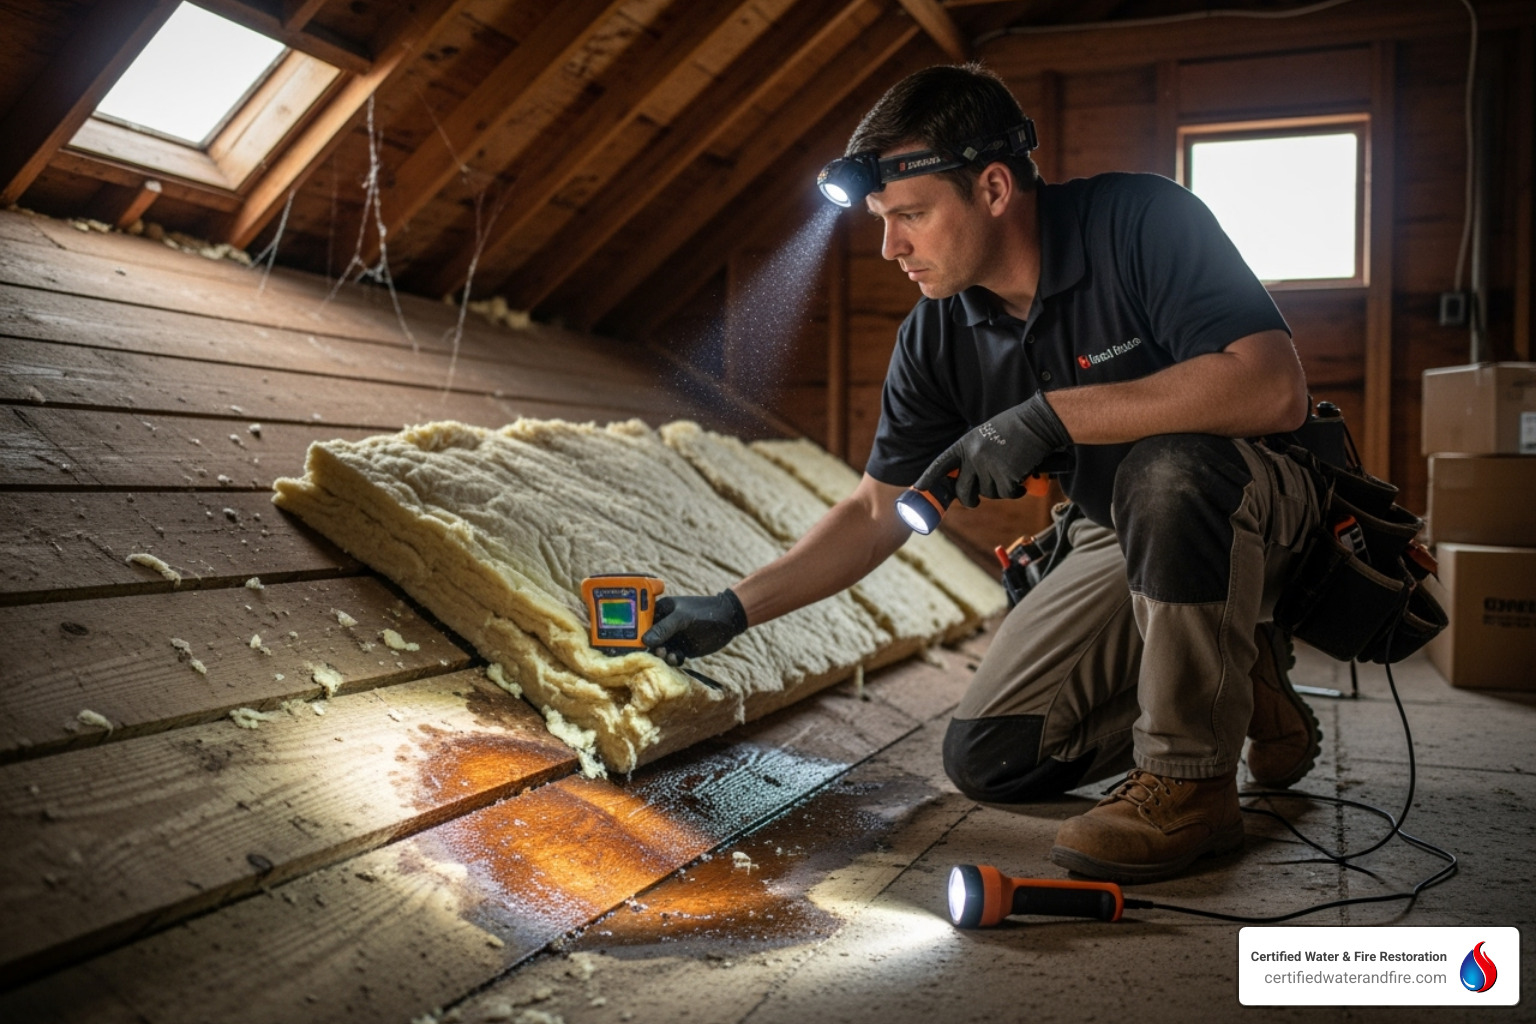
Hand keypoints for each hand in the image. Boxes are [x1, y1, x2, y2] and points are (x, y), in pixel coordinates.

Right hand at [641, 589, 747, 664]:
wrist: (729, 621)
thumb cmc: (704, 612)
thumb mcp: (682, 618)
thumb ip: (664, 628)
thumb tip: (644, 641)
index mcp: (660, 611)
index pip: (641, 623)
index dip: (635, 633)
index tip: (632, 645)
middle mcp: (663, 625)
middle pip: (648, 639)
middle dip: (648, 647)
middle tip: (653, 652)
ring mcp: (672, 637)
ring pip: (659, 650)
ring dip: (661, 655)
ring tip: (666, 654)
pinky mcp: (682, 648)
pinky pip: (671, 657)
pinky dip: (672, 659)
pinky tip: (676, 658)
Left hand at [914, 393, 1070, 507]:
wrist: (1038, 422)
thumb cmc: (1015, 427)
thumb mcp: (985, 436)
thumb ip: (974, 454)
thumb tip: (970, 479)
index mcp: (965, 444)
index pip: (941, 464)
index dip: (929, 478)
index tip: (919, 488)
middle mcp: (973, 456)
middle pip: (963, 491)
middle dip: (969, 499)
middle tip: (975, 501)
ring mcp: (988, 466)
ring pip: (988, 493)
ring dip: (1000, 489)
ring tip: (1012, 473)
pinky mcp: (1006, 476)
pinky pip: (1006, 493)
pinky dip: (1016, 491)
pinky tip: (1022, 479)